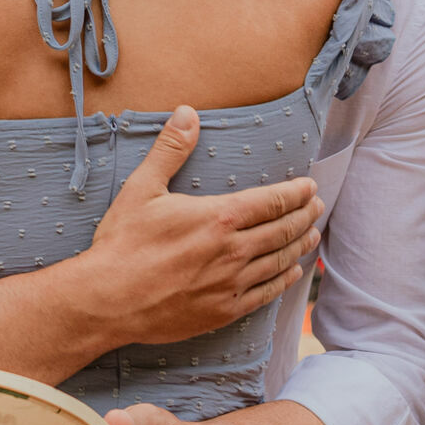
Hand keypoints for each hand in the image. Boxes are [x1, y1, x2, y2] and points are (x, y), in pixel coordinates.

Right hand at [76, 106, 324, 346]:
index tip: (310, 186)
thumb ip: (171, 149)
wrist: (107, 301)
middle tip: (318, 206)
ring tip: (312, 234)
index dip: (297, 192)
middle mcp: (233, 251)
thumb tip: (187, 113)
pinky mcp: (224, 312)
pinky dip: (283, 280)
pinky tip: (292, 272)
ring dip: (300, 245)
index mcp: (219, 217)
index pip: (273, 201)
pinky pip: (265, 294)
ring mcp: (231, 284)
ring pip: (280, 261)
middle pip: (284, 229)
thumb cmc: (122, 243)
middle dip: (305, 215)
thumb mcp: (142, 188)